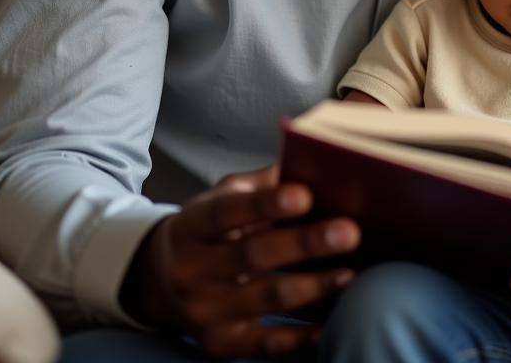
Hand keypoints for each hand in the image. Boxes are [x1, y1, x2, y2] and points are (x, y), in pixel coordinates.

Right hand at [122, 163, 359, 356]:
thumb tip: (310, 164)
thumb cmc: (209, 228)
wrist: (160, 283)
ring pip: (264, 298)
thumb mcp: (222, 197)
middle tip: (349, 231)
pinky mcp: (219, 344)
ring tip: (349, 273)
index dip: (266, 204)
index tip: (305, 194)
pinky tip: (327, 326)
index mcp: (192, 226)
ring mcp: (204, 311)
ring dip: (312, 286)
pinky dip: (296, 339)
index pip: (228, 211)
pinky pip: (262, 345)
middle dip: (304, 243)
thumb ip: (261, 184)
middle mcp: (192, 270)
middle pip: (253, 255)